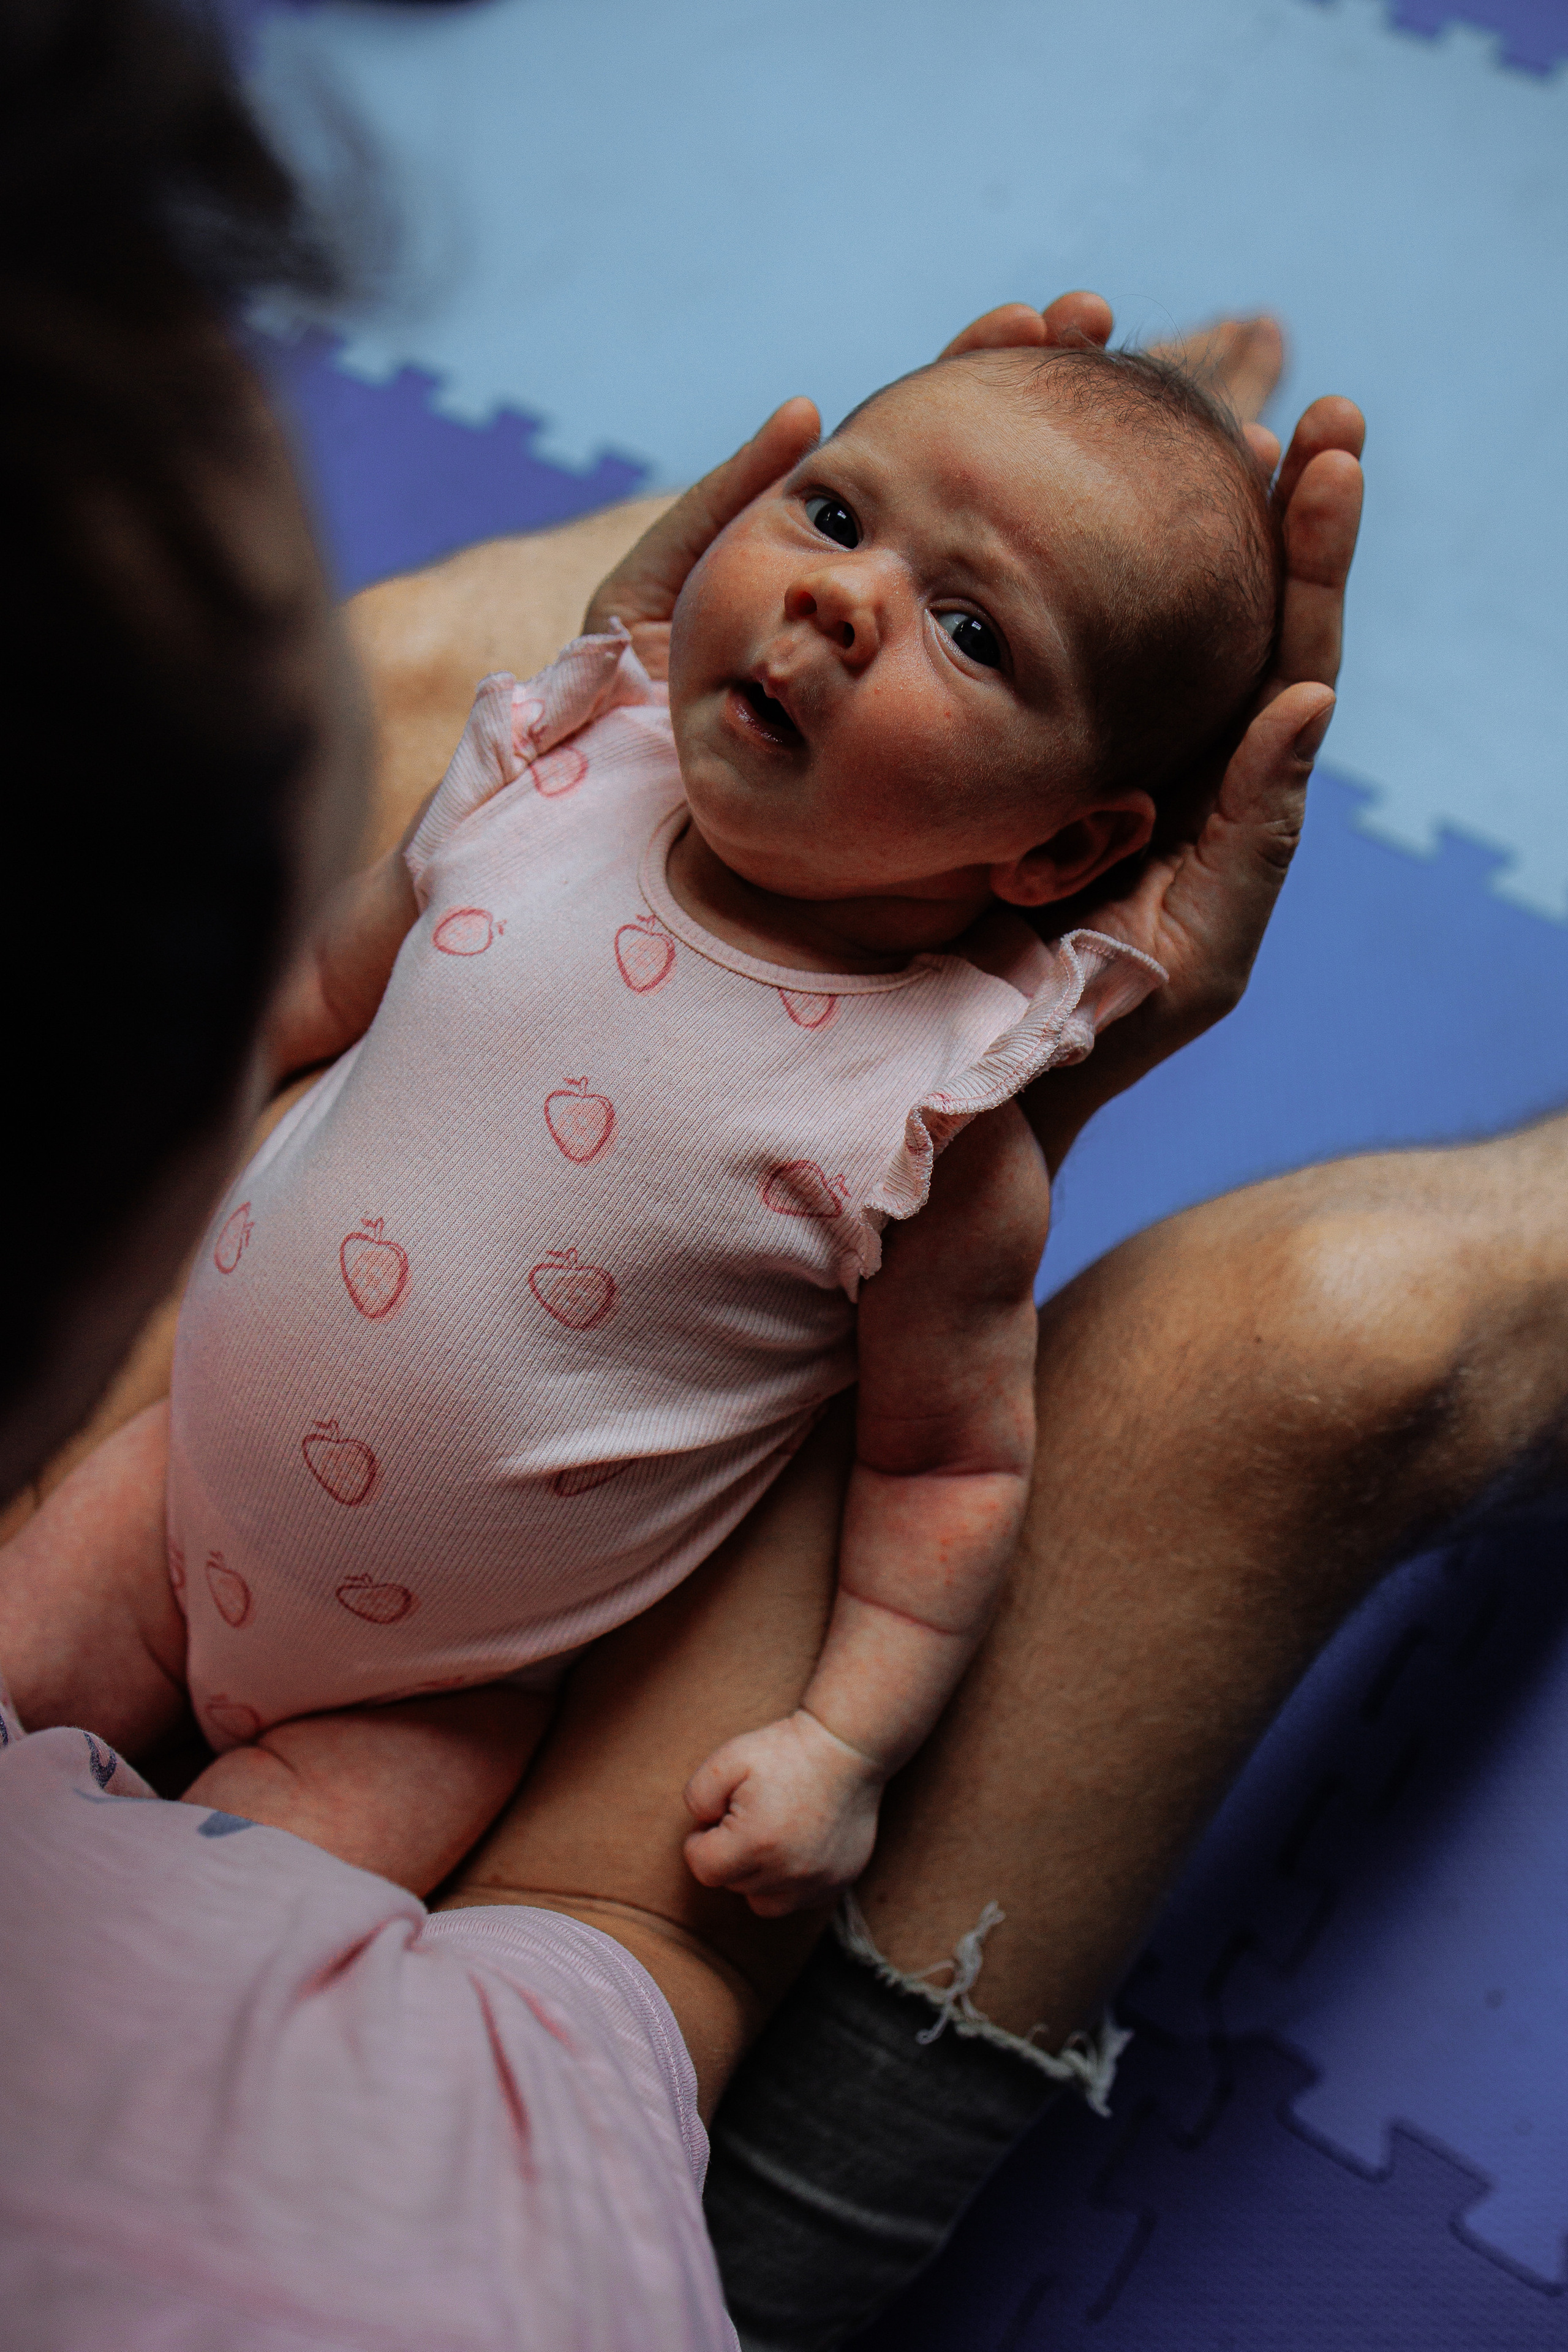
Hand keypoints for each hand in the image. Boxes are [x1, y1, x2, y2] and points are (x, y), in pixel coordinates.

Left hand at [579, 291, 1122, 679]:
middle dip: (1049, 395)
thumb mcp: (661, 586)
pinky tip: (1130, 539)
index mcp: (841, 551)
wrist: (643, 827)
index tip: (1039, 315)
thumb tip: (808, 409)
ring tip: (1139, 395)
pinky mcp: (936, 725)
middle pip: (986, 482)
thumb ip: (727, 499)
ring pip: (1011, 562)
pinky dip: (1061, 612)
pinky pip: (1001, 664)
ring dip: (1079, 474)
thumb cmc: (628, 708)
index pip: (923, 444)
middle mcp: (892, 597)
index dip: (978, 372)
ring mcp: (921, 652)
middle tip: (1095, 319)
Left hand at [683, 1708, 883, 1916]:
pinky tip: (793, 1846)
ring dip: (755, 1873)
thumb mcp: (729, 1758)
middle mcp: (787, 1872)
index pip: (704, 1869)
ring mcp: (817, 1882)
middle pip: (733, 1884)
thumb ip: (697, 1796)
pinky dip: (787, 1881)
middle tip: (746, 1816)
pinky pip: (797, 1900)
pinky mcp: (838, 1882)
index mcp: (755, 1843)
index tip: (716, 1818)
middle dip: (729, 1853)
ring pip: (763, 1900)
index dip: (700, 1841)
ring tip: (767, 1834)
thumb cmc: (786, 1750)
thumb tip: (702, 1826)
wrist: (848, 1746)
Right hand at [1023, 396, 1363, 1170]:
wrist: (965, 1090)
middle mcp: (1153, 760)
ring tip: (1150, 395)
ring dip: (1141, 505)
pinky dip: (1023, 560)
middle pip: (1218, 607)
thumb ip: (1254, 837)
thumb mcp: (1196, 954)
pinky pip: (1008, 644)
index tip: (1329, 440)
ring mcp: (1069, 754)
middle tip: (1278, 398)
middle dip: (1254, 498)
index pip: (1282, 651)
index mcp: (1216, 798)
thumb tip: (1310, 701)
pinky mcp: (985, 758)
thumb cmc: (1088, 1041)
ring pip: (1116, 611)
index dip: (1312, 550)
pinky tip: (1015, 485)